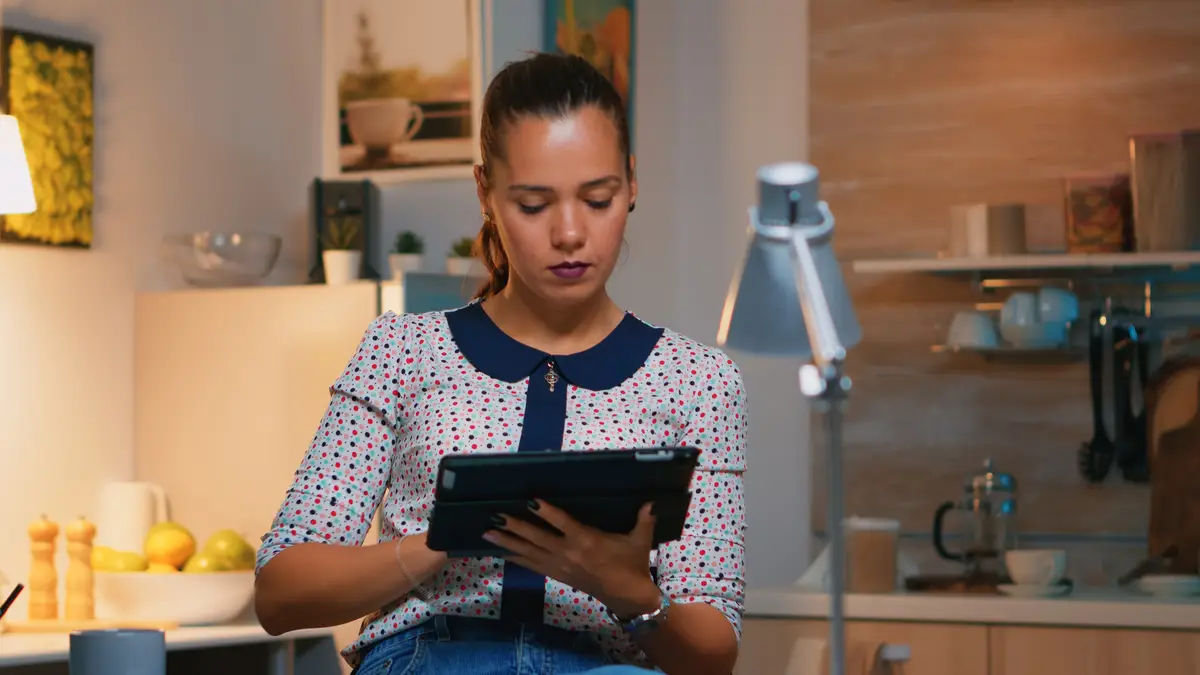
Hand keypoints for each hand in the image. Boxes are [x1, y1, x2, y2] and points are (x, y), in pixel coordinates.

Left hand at [483, 500, 662, 618]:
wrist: (628, 596)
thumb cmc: (633, 564)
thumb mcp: (640, 541)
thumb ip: (644, 519)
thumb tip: (652, 501)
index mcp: (588, 541)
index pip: (564, 523)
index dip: (547, 512)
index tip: (530, 501)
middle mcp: (570, 553)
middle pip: (538, 538)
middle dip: (516, 527)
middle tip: (495, 516)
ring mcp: (561, 566)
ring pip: (530, 552)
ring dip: (508, 542)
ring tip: (488, 532)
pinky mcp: (558, 575)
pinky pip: (533, 565)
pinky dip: (516, 557)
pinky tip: (501, 551)